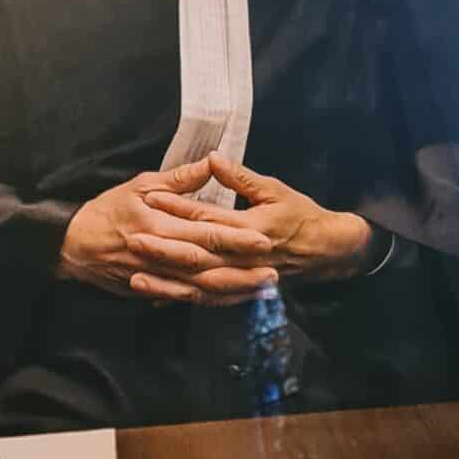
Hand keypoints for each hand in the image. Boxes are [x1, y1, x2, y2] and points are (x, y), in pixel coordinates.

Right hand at [56, 170, 278, 305]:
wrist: (72, 245)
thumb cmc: (107, 209)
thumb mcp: (141, 185)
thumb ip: (179, 180)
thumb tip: (212, 163)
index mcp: (158, 226)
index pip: (204, 234)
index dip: (236, 239)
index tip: (265, 240)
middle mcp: (159, 256)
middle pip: (207, 268)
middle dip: (242, 272)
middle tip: (274, 273)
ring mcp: (155, 278)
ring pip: (199, 289)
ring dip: (232, 291)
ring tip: (261, 289)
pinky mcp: (151, 291)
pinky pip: (185, 299)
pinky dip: (210, 301)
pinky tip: (232, 300)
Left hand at [152, 153, 375, 285]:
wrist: (326, 250)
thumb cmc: (300, 215)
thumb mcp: (274, 190)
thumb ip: (241, 178)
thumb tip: (213, 159)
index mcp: (251, 229)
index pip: (208, 219)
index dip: (178, 208)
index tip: (150, 198)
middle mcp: (244, 258)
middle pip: (198, 256)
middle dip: (164, 250)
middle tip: (132, 240)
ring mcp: (242, 278)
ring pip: (199, 284)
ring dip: (168, 283)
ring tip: (136, 278)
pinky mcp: (240, 291)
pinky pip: (208, 299)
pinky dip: (183, 299)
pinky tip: (158, 299)